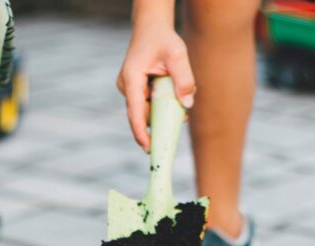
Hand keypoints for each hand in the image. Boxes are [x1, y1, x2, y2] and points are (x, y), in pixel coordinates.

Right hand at [117, 22, 194, 151]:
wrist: (151, 28)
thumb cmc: (163, 38)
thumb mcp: (178, 54)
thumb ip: (183, 78)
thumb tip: (187, 104)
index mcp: (132, 78)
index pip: (134, 112)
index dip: (141, 132)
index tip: (148, 148)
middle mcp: (127, 86)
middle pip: (142, 115)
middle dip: (160, 121)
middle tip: (181, 119)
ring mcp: (129, 89)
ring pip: (146, 111)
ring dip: (162, 112)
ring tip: (179, 104)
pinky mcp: (135, 91)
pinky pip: (147, 105)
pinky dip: (160, 106)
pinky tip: (172, 98)